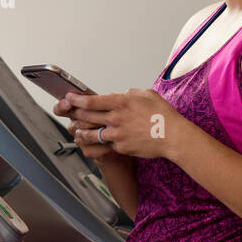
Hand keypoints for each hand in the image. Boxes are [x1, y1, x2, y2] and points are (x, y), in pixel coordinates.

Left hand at [54, 89, 184, 160]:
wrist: (173, 137)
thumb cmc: (164, 115)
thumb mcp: (148, 95)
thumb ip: (132, 93)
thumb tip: (123, 94)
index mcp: (121, 102)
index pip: (92, 101)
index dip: (77, 100)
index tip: (69, 98)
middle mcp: (116, 118)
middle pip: (87, 116)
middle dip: (75, 114)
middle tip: (69, 113)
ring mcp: (117, 134)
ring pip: (91, 133)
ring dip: (82, 132)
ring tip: (78, 131)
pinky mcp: (120, 147)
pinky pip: (106, 145)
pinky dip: (101, 143)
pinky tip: (97, 142)